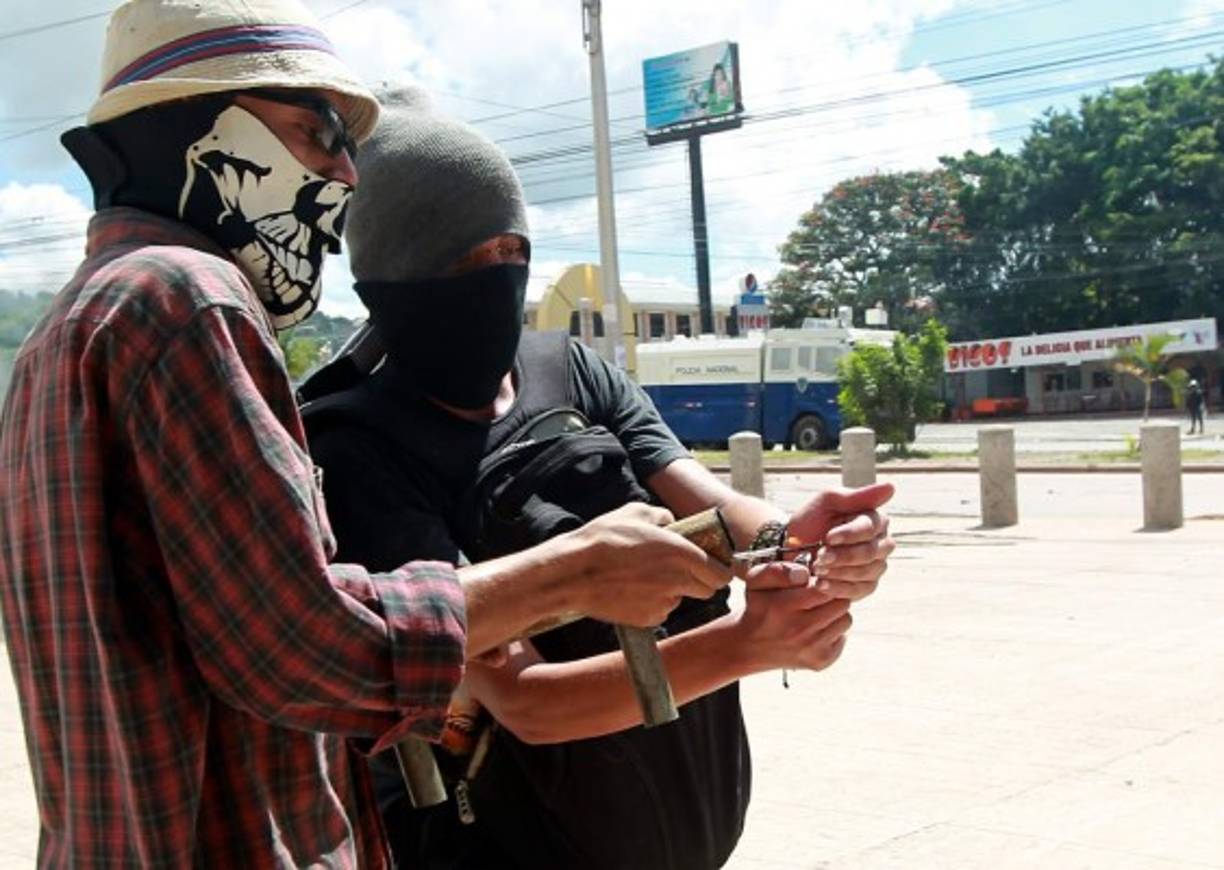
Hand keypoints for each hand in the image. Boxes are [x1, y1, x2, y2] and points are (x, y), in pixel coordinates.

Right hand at [563, 502, 733, 627]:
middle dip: (699, 580)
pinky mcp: (648, 620)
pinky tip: (633, 590)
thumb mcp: (636, 512)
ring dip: (672, 590)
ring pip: (680, 599)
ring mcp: (664, 603)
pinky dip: (653, 603)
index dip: (719, 569)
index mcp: (682, 553)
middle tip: (679, 569)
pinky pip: (660, 611)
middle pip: (707, 590)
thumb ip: (663, 516)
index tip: (711, 565)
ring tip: (644, 576)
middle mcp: (678, 581)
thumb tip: (672, 523)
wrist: (573, 573)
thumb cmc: (604, 539)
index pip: (722, 573)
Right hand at [732, 561, 852, 671]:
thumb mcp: (756, 582)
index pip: (825, 588)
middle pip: (841, 603)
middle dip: (832, 597)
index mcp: (784, 607)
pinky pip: (843, 637)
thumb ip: (778, 570)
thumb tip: (805, 574)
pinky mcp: (821, 661)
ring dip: (835, 614)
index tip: (816, 583)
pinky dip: (833, 632)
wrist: (750, 647)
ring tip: (817, 613)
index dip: (824, 582)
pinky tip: (816, 629)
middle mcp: (800, 630)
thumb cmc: (758, 609)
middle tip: (818, 598)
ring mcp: (812, 648)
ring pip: (846, 620)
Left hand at [787, 482, 895, 600]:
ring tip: (817, 569)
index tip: (827, 537)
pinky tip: (820, 584)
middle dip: (842, 555)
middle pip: (870, 552)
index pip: (870, 528)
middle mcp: (881, 543)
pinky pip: (860, 590)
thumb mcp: (826, 501)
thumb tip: (891, 486)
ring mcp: (876, 566)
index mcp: (874, 519)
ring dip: (838, 572)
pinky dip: (838, 588)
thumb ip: (856, 496)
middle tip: (819, 557)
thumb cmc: (811, 521)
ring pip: (866, 572)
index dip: (849, 534)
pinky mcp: (867, 585)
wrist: (793, 548)